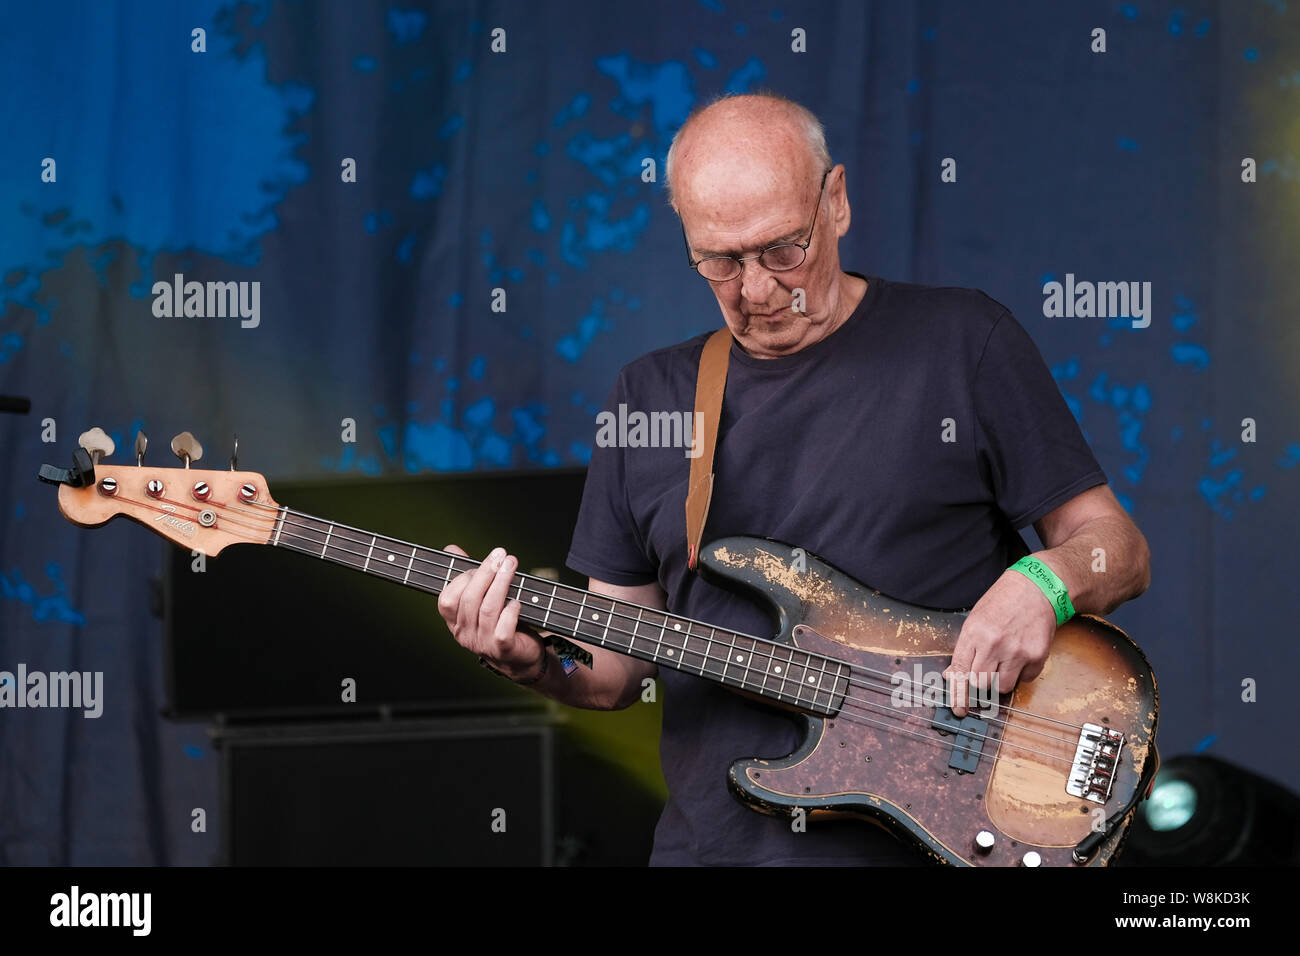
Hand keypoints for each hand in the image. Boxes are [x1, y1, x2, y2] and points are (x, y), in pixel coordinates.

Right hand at [436, 544, 546, 682]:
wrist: (521, 657)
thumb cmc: (500, 623)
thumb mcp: (482, 599)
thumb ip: (467, 575)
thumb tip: (451, 549)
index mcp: (455, 622)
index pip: (446, 600)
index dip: (463, 578)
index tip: (483, 562)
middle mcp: (465, 635)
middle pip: (469, 599)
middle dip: (485, 573)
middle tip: (500, 555)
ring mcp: (483, 644)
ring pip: (487, 609)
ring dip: (501, 583)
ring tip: (511, 565)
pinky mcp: (503, 649)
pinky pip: (503, 628)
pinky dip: (510, 611)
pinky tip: (517, 601)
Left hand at [942, 568, 1056, 717]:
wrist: (1036, 589)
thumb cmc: (1002, 602)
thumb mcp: (975, 620)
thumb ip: (964, 649)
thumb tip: (953, 676)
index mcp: (974, 633)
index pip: (961, 671)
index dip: (957, 694)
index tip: (958, 709)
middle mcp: (994, 644)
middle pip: (980, 684)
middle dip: (980, 682)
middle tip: (985, 671)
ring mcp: (1017, 651)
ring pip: (1002, 687)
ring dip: (1000, 680)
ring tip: (1004, 660)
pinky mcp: (1037, 656)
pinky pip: (1025, 680)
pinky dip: (1021, 673)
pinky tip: (1020, 654)